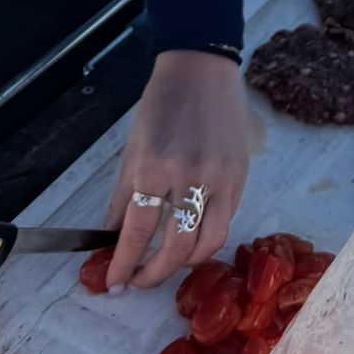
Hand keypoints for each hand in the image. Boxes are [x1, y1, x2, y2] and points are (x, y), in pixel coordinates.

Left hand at [106, 52, 249, 290]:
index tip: (115, 283)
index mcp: (154, 167)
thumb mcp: (133, 150)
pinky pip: (226, 219)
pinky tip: (192, 235)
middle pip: (178, 247)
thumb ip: (124, 197)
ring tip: (168, 263)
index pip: (138, 232)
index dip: (123, 264)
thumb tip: (112, 238)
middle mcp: (190, 175)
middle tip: (140, 281)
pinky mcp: (241, 175)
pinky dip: (207, 235)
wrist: (201, 69)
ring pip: (210, 242)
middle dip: (155, 274)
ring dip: (187, 263)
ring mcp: (221, 176)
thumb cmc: (161, 105)